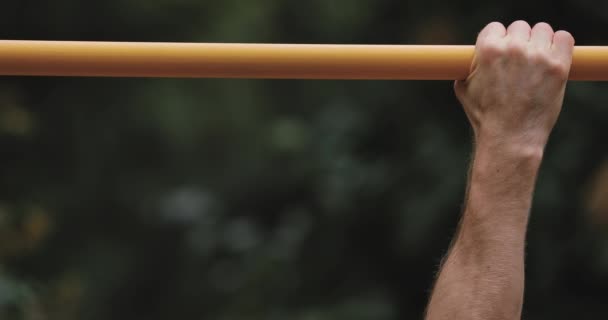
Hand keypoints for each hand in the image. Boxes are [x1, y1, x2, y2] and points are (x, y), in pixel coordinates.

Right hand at [455, 21, 574, 150]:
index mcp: (488, 49)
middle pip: (519, 27)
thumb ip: (469, 67)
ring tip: (535, 63)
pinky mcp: (558, 66)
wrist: (509, 137)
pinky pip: (564, 38)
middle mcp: (513, 48)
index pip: (495, 27)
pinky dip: (559, 45)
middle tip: (518, 63)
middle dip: (518, 42)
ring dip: (539, 43)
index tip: (501, 54)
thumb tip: (470, 61)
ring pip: (542, 30)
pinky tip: (552, 59)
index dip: (497, 41)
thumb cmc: (485, 116)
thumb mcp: (463, 89)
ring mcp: (538, 56)